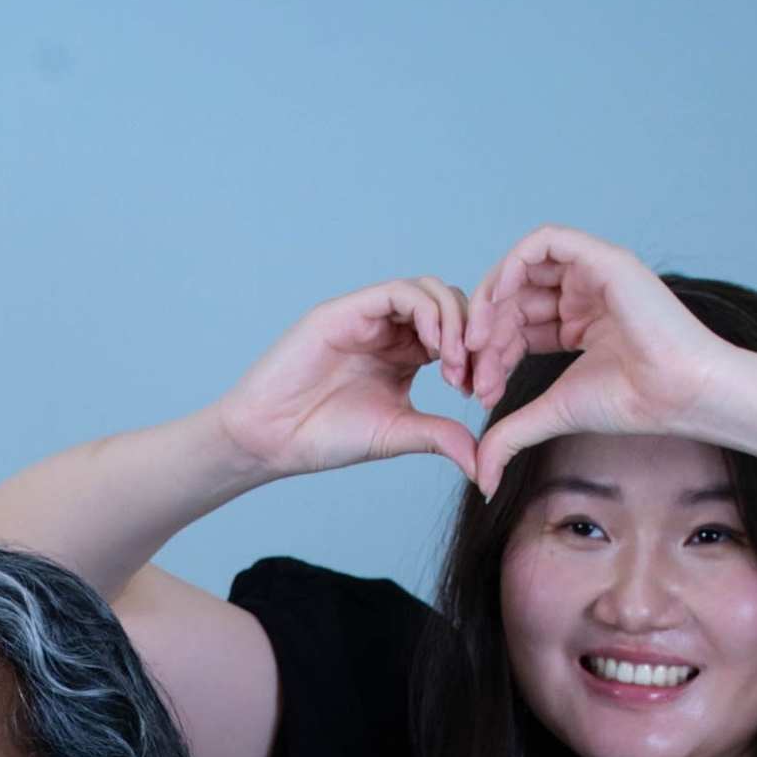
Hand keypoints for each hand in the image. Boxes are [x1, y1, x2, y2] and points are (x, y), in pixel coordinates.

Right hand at [204, 280, 481, 482]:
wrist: (272, 437)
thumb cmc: (325, 437)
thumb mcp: (397, 435)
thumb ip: (440, 437)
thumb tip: (484, 465)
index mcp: (404, 356)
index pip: (457, 335)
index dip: (478, 357)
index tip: (483, 394)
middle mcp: (390, 330)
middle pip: (451, 305)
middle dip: (472, 336)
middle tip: (471, 376)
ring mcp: (369, 316)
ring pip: (430, 291)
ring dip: (453, 322)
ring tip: (453, 363)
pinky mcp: (349, 309)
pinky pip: (400, 292)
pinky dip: (427, 312)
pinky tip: (434, 348)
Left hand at [456, 225, 730, 491]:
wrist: (676, 392)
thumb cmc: (630, 402)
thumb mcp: (553, 413)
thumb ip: (511, 436)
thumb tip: (481, 481)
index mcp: (577, 323)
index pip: (516, 325)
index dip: (489, 354)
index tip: (479, 392)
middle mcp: (583, 294)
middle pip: (513, 299)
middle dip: (485, 335)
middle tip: (474, 374)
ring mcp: (592, 274)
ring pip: (521, 269)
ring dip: (491, 301)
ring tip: (479, 342)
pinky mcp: (601, 258)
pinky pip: (544, 242)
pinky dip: (512, 265)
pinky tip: (497, 302)